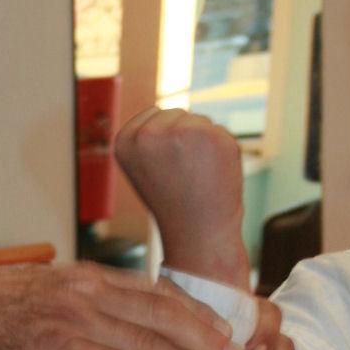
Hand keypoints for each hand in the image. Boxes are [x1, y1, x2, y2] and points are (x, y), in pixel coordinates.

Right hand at [31, 286, 294, 349]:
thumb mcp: (48, 298)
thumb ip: (85, 308)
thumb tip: (117, 330)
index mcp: (88, 278)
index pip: (156, 292)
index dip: (196, 313)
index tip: (225, 332)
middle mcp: (87, 291)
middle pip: (160, 314)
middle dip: (204, 338)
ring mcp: (71, 317)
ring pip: (142, 340)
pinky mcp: (53, 346)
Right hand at [115, 107, 248, 284]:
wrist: (199, 235)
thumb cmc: (174, 203)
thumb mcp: (144, 167)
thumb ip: (150, 137)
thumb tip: (170, 117)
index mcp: (125, 141)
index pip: (153, 116)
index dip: (166, 143)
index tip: (166, 170)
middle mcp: (147, 134)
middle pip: (177, 115)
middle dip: (185, 139)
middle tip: (185, 176)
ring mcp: (179, 132)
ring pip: (200, 121)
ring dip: (205, 144)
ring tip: (199, 175)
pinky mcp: (210, 137)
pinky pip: (221, 131)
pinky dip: (224, 150)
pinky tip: (215, 174)